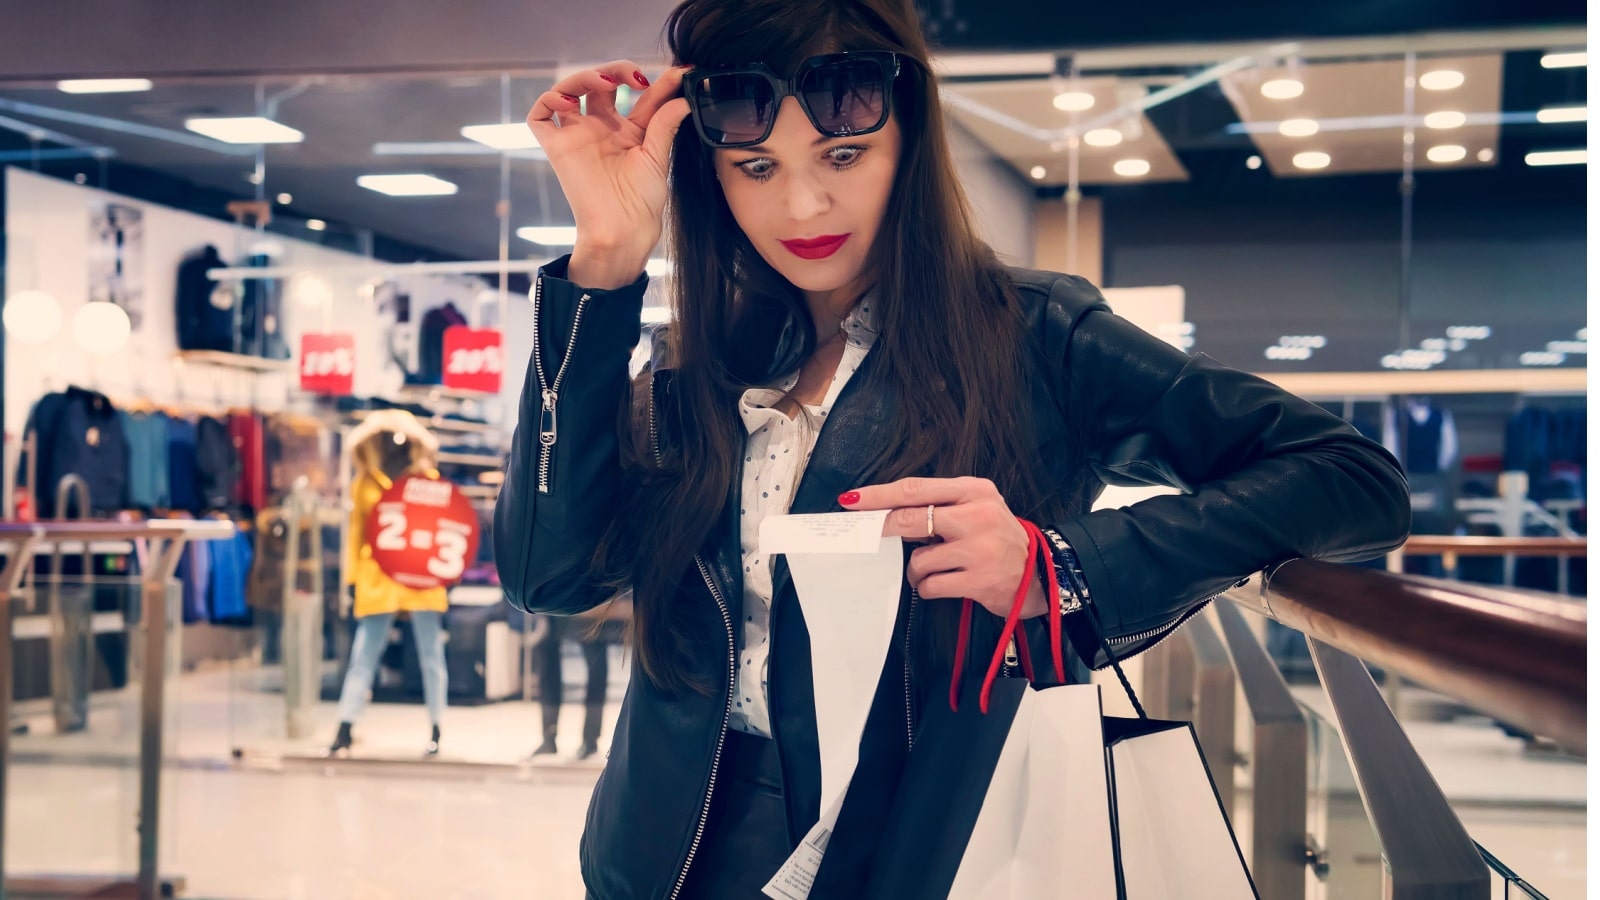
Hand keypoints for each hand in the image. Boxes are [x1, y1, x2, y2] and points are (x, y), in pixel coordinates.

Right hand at [526, 61, 692, 254]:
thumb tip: (683, 96)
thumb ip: (665, 124)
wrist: (623, 229)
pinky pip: (540, 117)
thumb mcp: (657, 157)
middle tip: (636, 77)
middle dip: (616, 71)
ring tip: (607, 83)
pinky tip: (569, 100)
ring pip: (569, 91)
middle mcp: (601, 129)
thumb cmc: (641, 202)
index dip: (657, 82)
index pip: (639, 96)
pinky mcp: (557, 148)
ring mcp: (578, 136)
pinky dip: (547, 100)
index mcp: (628, 131)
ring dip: (584, 77)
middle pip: (600, 85)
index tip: (678, 74)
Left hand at [840, 477, 1046, 619]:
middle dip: (882, 530)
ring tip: (934, 570)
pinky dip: (928, 587)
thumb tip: (887, 513)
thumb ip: (941, 506)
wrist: (1040, 575)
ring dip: (917, 571)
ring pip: (919, 560)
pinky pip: (931, 585)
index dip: (880, 495)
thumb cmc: (998, 540)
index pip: (916, 489)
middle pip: (911, 519)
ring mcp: (980, 549)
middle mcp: (979, 515)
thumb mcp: (979, 509)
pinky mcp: (979, 580)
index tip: (852, 501)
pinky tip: (943, 584)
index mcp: (975, 490)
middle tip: (868, 537)